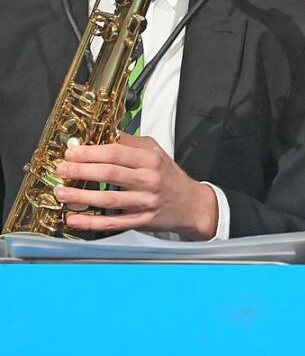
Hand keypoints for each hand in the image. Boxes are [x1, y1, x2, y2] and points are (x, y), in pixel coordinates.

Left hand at [54, 133, 218, 239]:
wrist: (191, 204)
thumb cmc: (170, 177)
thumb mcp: (156, 153)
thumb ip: (131, 143)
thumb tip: (103, 133)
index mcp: (151, 160)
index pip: (117, 152)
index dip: (91, 152)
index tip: (72, 152)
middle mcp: (149, 180)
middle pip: (110, 174)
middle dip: (81, 171)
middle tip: (62, 169)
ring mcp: (145, 202)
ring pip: (109, 199)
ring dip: (81, 196)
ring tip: (62, 192)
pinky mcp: (141, 220)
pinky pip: (113, 223)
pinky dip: (91, 222)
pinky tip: (75, 219)